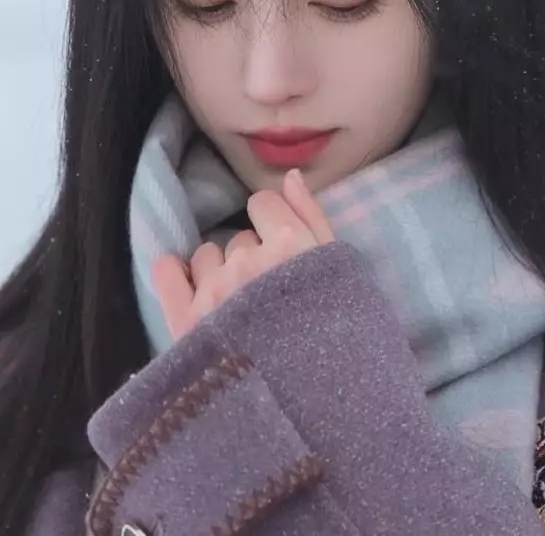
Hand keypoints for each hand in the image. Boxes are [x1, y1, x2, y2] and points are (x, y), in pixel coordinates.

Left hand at [152, 168, 333, 341]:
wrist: (312, 407)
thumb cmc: (336, 334)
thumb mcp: (339, 271)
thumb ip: (314, 217)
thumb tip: (292, 176)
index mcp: (289, 245)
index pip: (264, 202)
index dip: (275, 223)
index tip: (285, 250)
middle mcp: (246, 262)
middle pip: (239, 236)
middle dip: (253, 255)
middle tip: (271, 294)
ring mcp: (212, 292)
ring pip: (206, 255)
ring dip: (220, 272)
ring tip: (240, 305)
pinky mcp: (185, 322)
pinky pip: (166, 273)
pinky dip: (175, 275)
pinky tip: (191, 286)